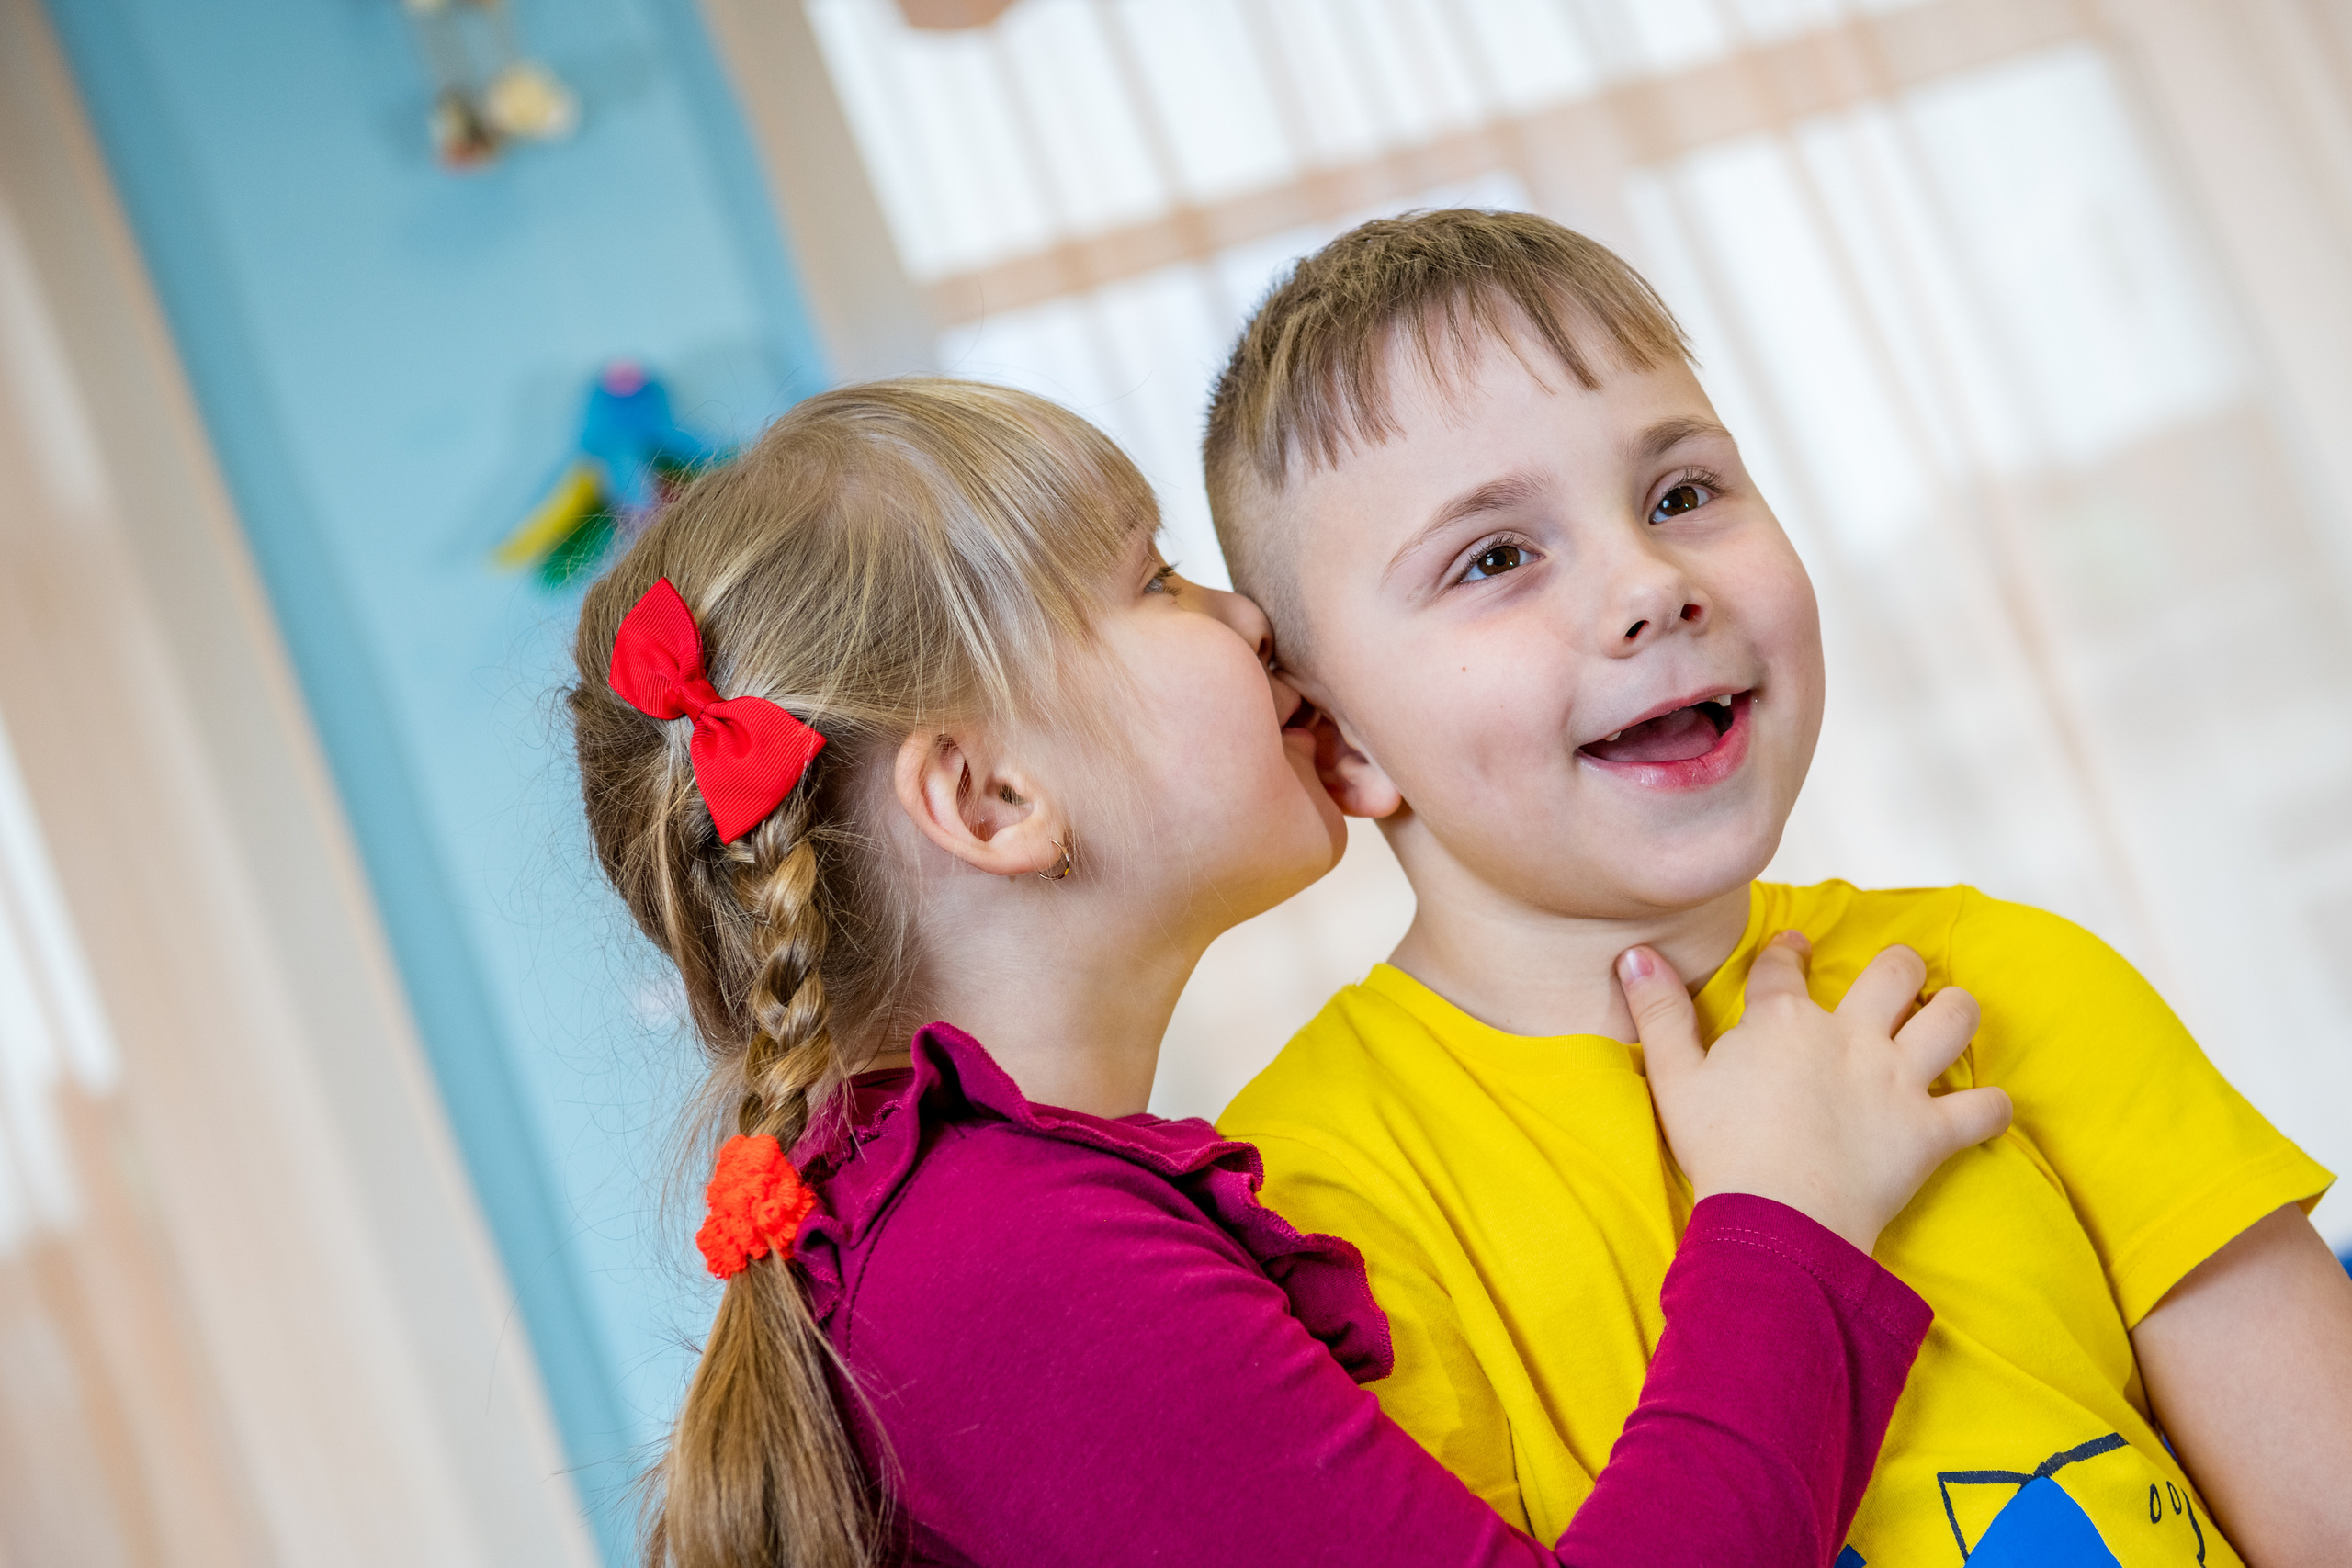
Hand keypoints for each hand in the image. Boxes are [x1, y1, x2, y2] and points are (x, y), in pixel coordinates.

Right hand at [1619, 931, 2012, 1254]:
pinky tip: (1985, 1107)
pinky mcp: (1930, 1131)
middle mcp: (1850, 1037)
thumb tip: (1635, 955)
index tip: (1795, 947)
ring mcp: (1896, 1081)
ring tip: (1947, 1014)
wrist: (1777, 1219)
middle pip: (1893, 973)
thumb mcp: (1674, 1077)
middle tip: (1895, 978)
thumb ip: (1658, 1012)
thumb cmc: (1720, 1150)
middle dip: (1899, 966)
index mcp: (1784, 1020)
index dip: (1789, 952)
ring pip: (1952, 1019)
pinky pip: (1984, 1109)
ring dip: (1955, 1012)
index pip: (1785, 967)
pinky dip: (1991, 1107)